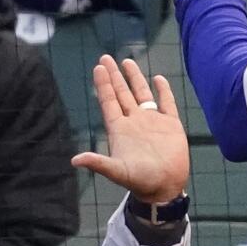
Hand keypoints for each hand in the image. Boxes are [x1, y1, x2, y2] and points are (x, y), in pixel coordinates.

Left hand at [71, 56, 188, 203]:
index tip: (99, 67)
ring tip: (127, 61)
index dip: (103, 84)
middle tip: (105, 58)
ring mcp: (152, 122)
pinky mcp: (171, 125)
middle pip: (121, 93)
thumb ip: (98, 163)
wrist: (164, 188)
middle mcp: (134, 122)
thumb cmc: (140, 182)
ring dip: (134, 78)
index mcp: (120, 129)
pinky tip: (158, 79)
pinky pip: (166, 103)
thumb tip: (75, 160)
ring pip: (141, 94)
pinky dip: (163, 91)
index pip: (109, 101)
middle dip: (114, 76)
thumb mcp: (117, 172)